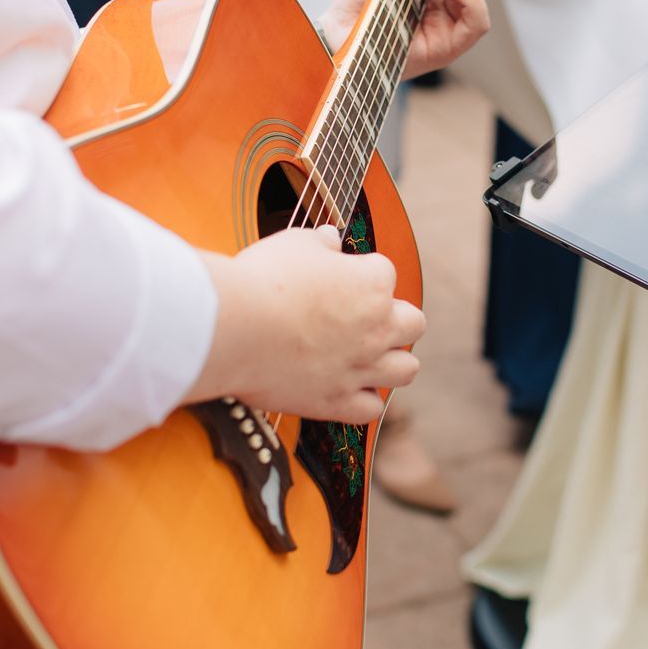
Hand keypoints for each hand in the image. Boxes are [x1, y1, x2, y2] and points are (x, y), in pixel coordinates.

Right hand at [190, 227, 424, 424]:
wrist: (233, 328)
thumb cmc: (262, 279)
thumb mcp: (294, 243)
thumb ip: (320, 242)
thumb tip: (331, 239)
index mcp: (373, 284)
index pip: (385, 273)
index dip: (360, 272)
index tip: (336, 277)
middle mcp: (378, 328)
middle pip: (414, 323)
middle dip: (395, 318)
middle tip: (364, 318)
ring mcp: (360, 368)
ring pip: (406, 370)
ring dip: (392, 362)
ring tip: (368, 357)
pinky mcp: (336, 402)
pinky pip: (371, 409)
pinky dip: (363, 401)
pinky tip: (346, 388)